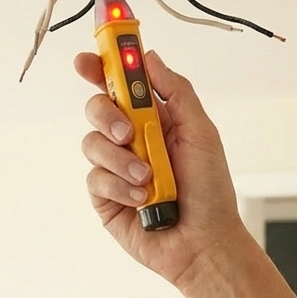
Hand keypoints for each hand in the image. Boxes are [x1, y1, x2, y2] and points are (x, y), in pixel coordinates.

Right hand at [77, 49, 249, 291]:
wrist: (204, 241)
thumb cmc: (210, 190)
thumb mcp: (201, 131)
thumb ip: (176, 91)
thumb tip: (148, 57)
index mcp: (153, 119)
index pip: (119, 85)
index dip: (99, 68)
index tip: (86, 59)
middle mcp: (130, 140)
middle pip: (96, 108)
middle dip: (106, 114)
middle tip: (127, 131)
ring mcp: (114, 168)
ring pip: (92, 144)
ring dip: (121, 159)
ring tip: (148, 179)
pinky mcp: (105, 197)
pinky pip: (95, 179)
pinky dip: (120, 186)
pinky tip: (142, 199)